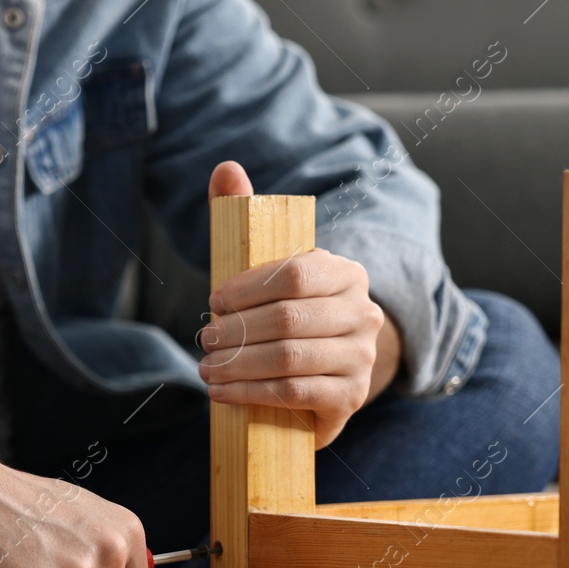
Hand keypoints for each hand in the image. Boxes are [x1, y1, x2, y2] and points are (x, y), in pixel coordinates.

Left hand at [200, 161, 399, 447]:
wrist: (327, 373)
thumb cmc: (287, 313)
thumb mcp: (267, 267)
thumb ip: (244, 216)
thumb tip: (225, 168)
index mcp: (346, 275)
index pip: (295, 274)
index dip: (246, 289)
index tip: (215, 302)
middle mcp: (363, 314)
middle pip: (288, 319)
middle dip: (236, 331)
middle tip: (205, 341)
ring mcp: (362, 358)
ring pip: (289, 359)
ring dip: (237, 366)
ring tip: (206, 369)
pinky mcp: (350, 398)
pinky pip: (295, 394)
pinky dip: (250, 394)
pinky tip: (221, 394)